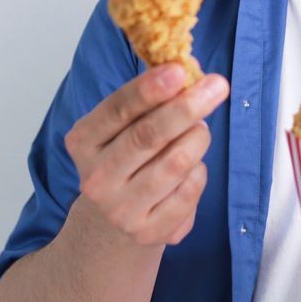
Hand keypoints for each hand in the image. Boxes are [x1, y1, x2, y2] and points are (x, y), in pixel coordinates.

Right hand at [63, 63, 229, 246]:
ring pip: (175, 163)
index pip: (116, 109)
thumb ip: (149, 99)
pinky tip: (193, 165)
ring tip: (200, 128)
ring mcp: (121, 208)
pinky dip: (199, 170)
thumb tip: (188, 71)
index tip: (177, 70)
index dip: (148, 89)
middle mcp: (96, 177)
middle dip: (186, 107)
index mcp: (83, 141)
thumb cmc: (126, 157)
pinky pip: (190, 191)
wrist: (113, 219)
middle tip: (216, 86)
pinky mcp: (149, 231)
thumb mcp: (122, 126)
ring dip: (198, 137)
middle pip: (147, 136)